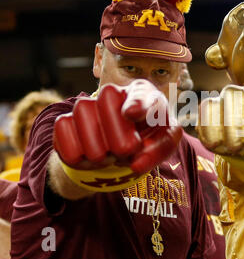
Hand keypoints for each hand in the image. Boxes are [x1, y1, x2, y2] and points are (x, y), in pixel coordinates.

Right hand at [53, 80, 181, 174]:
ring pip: (84, 111)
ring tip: (110, 156)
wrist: (120, 153)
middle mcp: (115, 93)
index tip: (131, 114)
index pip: (142, 93)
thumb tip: (135, 164)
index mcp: (144, 94)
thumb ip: (159, 149)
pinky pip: (63, 129)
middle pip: (108, 98)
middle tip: (126, 152)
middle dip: (118, 135)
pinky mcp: (66, 120)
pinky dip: (76, 153)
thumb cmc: (149, 140)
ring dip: (98, 149)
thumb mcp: (164, 143)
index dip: (137, 102)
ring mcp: (88, 104)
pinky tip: (89, 157)